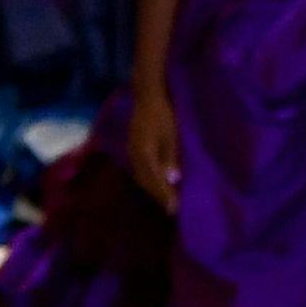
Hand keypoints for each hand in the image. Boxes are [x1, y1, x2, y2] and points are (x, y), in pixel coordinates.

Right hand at [126, 82, 180, 209]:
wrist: (146, 97)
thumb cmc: (162, 115)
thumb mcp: (171, 136)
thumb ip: (170, 158)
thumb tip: (172, 180)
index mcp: (145, 153)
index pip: (156, 180)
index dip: (165, 195)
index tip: (174, 208)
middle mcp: (135, 156)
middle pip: (146, 182)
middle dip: (158, 195)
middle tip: (171, 209)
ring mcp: (131, 152)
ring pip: (140, 177)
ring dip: (152, 189)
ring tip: (164, 199)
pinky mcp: (132, 149)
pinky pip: (138, 170)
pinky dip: (147, 180)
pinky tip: (154, 183)